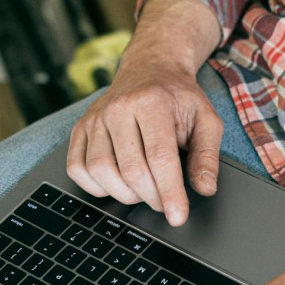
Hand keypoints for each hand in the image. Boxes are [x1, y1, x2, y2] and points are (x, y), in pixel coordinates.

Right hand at [67, 0, 222, 225]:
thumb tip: (204, 188)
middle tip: (164, 201)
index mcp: (153, 102)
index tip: (178, 216)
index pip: (159, 157)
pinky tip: (116, 183)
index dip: (169, 192)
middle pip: (130, 169)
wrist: (149, 68)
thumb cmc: (177, 97)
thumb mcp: (206, 119)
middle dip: (151, 197)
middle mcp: (119, 108)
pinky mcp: (80, 128)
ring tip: (142, 190)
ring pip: (100, 171)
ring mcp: (95, 118)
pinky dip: (95, 186)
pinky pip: (77, 168)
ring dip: (124, 193)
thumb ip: (207, 155)